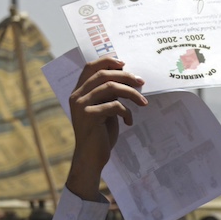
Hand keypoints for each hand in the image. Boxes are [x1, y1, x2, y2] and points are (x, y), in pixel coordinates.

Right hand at [66, 57, 147, 199]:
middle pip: (104, 75)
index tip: (124, 64)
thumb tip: (126, 77)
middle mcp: (77, 96)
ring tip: (144, 102)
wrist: (91, 158)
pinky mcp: (89, 116)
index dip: (107, 61)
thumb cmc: (101, 135)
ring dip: (131, 93)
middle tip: (141, 82)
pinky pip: (114, 106)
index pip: (90, 67)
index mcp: (79, 92)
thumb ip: (108, 94)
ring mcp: (81, 105)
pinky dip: (126, 112)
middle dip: (126, 76)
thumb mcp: (104, 110)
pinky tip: (129, 121)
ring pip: (110, 88)